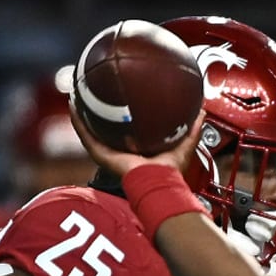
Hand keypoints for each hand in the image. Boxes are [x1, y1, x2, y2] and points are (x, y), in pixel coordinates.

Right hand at [69, 100, 204, 176]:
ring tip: (78, 96)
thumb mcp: (184, 144)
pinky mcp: (101, 154)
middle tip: (95, 93)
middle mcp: (121, 150)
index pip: (126, 130)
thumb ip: (192, 128)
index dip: (122, 115)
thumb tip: (201, 110)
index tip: (120, 98)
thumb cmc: (170, 172)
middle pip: (105, 128)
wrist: (158, 183)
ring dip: (83, 113)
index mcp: (138, 149)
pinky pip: (86, 136)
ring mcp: (109, 152)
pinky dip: (78, 122)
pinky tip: (74, 106)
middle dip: (99, 112)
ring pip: (91, 130)